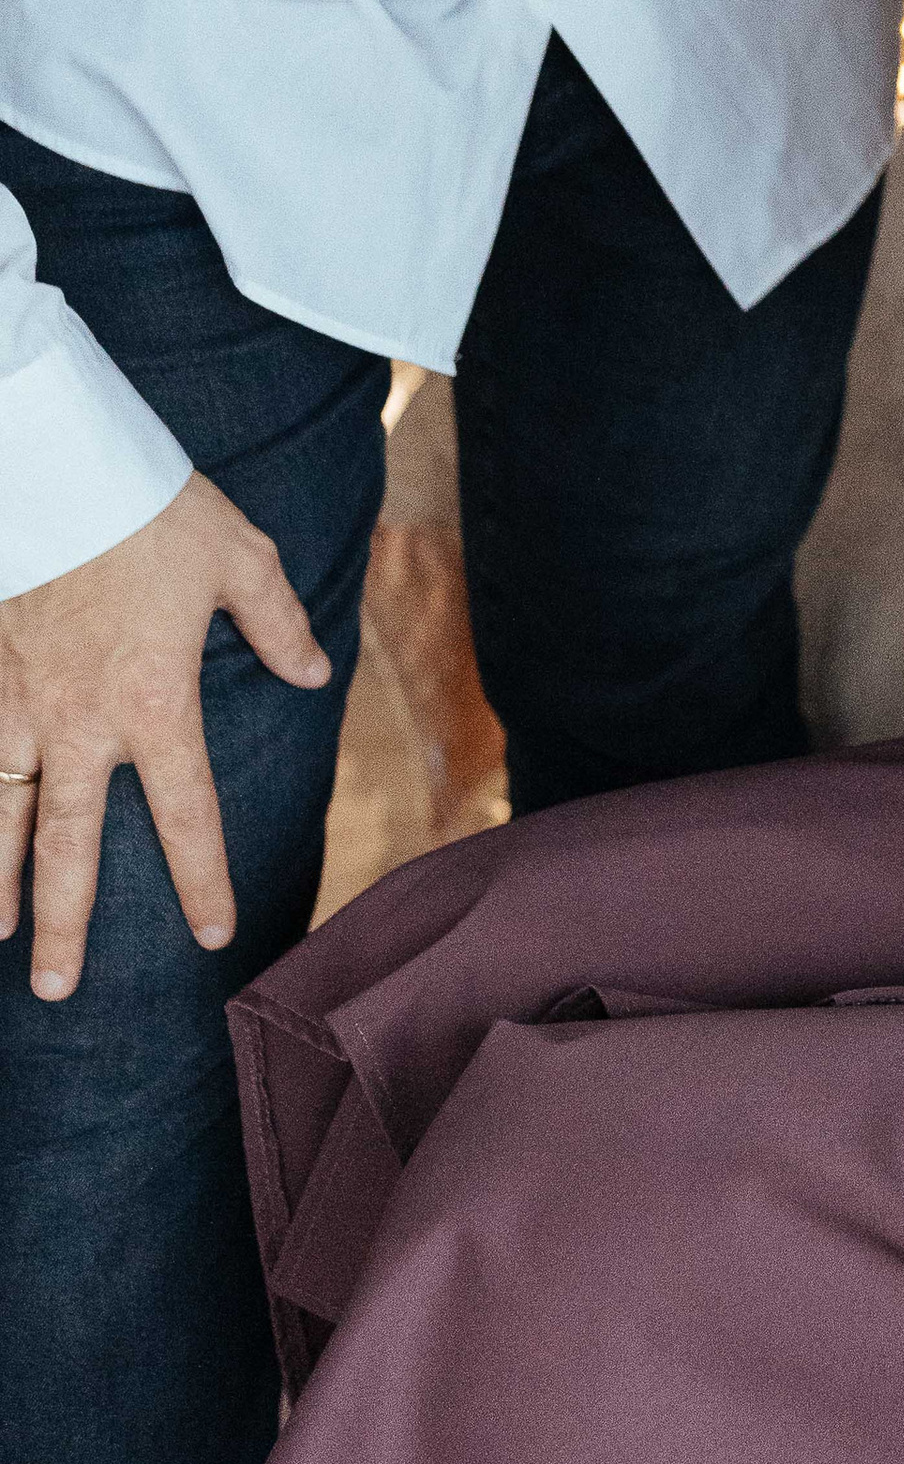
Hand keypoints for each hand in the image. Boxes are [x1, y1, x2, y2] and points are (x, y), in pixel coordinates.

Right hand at [0, 472, 332, 1001]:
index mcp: (156, 703)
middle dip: (66, 924)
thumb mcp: (241, 560)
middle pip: (71, 847)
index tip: (211, 933)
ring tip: (0, 938)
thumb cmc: (156, 513)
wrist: (61, 471)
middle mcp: (82, 725)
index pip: (186, 813)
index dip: (201, 878)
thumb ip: (279, 626)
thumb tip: (313, 675)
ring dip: (0, 882)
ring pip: (4, 816)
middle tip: (59, 992)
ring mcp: (23, 706)